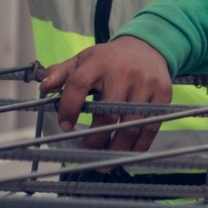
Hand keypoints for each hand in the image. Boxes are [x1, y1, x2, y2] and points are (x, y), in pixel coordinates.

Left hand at [40, 37, 171, 152]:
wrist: (149, 46)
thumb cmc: (110, 59)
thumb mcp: (84, 59)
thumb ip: (61, 72)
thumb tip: (44, 87)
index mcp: (99, 62)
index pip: (79, 83)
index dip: (69, 107)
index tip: (65, 125)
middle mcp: (124, 73)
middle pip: (109, 112)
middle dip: (95, 138)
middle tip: (85, 152)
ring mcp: (146, 84)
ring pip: (131, 124)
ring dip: (117, 148)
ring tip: (105, 161)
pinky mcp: (163, 94)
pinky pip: (151, 126)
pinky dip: (139, 145)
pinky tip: (127, 154)